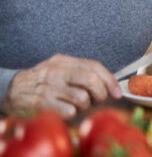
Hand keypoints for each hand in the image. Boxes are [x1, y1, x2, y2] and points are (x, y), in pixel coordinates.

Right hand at [0, 54, 121, 118]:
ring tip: (77, 105)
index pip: (94, 66)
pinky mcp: (42, 103)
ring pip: (82, 97)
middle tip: (98, 99)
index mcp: (63, 61)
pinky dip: (72, 114)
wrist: (11, 90)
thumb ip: (81, 72)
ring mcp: (48, 87)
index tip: (117, 92)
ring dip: (85, 105)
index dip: (109, 80)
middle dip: (101, 93)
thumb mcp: (59, 69)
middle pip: (91, 80)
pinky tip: (65, 110)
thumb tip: (109, 83)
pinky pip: (69, 111)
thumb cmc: (42, 81)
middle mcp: (56, 72)